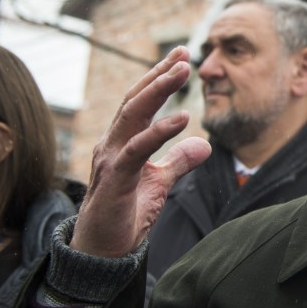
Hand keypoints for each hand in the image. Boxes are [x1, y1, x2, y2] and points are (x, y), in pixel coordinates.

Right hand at [70, 46, 211, 257]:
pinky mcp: (115, 179)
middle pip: (135, 99)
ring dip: (158, 90)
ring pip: (133, 115)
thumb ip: (178, 162)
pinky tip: (182, 118)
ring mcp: (111, 159)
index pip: (140, 102)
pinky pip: (137, 149)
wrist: (102, 253)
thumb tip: (205, 145)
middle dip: (159, 74)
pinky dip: (159, 131)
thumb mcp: (160, 183)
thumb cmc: (125, 215)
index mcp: (122, 142)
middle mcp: (113, 144)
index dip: (159, 77)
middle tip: (183, 54)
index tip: (181, 57)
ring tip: (182, 70)